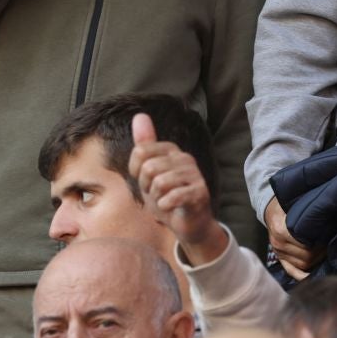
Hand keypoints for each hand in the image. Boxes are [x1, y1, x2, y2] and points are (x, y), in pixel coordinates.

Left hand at [133, 113, 229, 266]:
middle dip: (146, 186)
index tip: (145, 181)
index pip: (140, 151)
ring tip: (165, 200)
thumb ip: (144, 145)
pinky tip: (171, 207)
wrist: (188, 223)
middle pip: (148, 167)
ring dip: (156, 198)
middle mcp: (184, 158)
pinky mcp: (200, 192)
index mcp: (171, 150)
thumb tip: (140, 114)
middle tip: (157, 194)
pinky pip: (172, 197)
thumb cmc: (167, 197)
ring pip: (159, 183)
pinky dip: (165, 206)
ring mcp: (194, 175)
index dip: (136, 171)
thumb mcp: (148, 172)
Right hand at [264, 197, 321, 280]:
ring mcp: (278, 253)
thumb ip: (309, 216)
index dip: (322, 243)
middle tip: (329, 244)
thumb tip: (331, 222)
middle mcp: (278, 244)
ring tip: (323, 251)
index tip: (329, 236)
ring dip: (315, 261)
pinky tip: (310, 276)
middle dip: (321, 252)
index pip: (308, 247)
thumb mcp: (297, 206)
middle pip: (307, 258)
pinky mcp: (279, 257)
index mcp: (281, 231)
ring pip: (302, 265)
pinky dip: (301, 275)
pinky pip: (291, 270)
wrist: (271, 208)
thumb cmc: (287, 205)